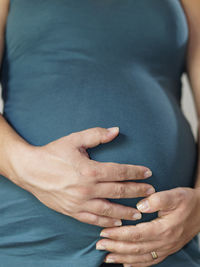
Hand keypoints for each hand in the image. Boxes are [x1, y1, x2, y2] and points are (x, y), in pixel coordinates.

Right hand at [13, 126, 153, 227]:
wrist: (30, 170)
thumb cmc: (53, 153)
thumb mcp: (74, 140)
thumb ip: (97, 134)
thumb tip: (116, 130)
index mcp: (90, 170)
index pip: (120, 172)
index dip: (136, 172)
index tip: (148, 173)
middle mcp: (87, 189)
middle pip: (119, 191)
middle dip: (137, 191)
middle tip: (151, 192)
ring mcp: (80, 202)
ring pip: (109, 210)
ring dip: (127, 211)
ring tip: (140, 213)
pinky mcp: (72, 211)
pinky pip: (93, 219)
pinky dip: (107, 222)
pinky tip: (117, 223)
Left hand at [96, 187, 199, 265]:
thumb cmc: (187, 201)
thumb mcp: (175, 195)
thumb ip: (157, 200)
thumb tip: (139, 206)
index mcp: (164, 228)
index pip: (136, 234)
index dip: (119, 234)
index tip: (104, 231)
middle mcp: (164, 242)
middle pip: (136, 248)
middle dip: (116, 247)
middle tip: (99, 245)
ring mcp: (166, 248)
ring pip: (141, 258)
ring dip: (122, 257)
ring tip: (107, 257)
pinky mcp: (167, 250)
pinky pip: (150, 261)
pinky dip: (136, 264)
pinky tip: (125, 263)